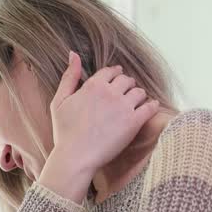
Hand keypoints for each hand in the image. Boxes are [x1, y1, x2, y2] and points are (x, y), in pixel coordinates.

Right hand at [39, 51, 159, 201]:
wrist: (75, 157)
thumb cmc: (64, 132)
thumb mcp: (59, 101)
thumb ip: (69, 77)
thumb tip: (73, 54)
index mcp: (92, 85)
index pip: (111, 71)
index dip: (114, 75)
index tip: (116, 80)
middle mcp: (110, 92)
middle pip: (127, 80)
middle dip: (126, 85)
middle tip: (125, 94)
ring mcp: (123, 106)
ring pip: (139, 91)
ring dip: (138, 95)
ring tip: (135, 103)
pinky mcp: (134, 122)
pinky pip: (150, 107)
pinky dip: (151, 106)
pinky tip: (149, 108)